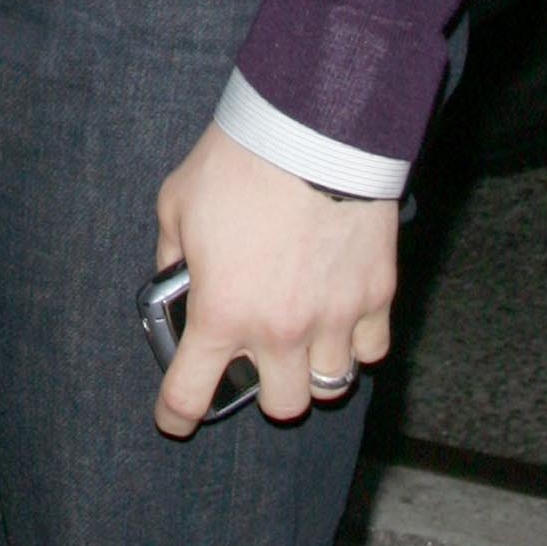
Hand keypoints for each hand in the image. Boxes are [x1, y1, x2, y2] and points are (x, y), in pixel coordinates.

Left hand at [153, 123, 395, 432]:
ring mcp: (333, 318)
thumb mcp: (177, 202)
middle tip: (260, 354)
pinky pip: (370, 350)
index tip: (174, 418)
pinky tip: (343, 316)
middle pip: (281, 407)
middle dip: (266, 388)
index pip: (190, 394)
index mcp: (222, 312)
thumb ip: (171, 253)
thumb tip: (173, 279)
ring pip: (330, 387)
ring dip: (313, 369)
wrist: (311, 127)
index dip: (176, 415)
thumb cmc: (237, 161)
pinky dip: (357, 342)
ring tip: (306, 338)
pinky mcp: (375, 296)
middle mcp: (280, 330)